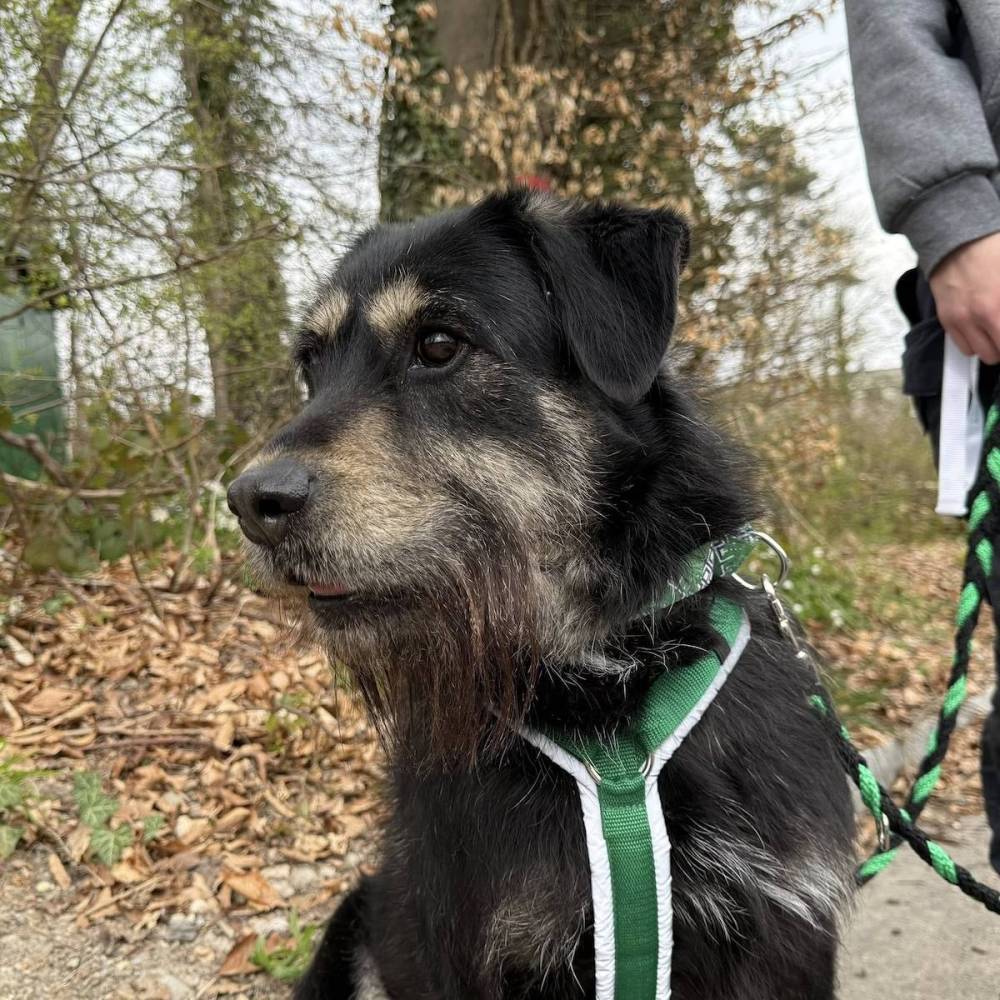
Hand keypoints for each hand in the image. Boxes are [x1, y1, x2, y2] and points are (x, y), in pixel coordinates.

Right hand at [930, 232, 999, 363]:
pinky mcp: (946, 319)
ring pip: (979, 353)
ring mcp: (960, 320)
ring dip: (989, 345)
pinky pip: (962, 345)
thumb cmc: (993, 250)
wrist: (956, 239)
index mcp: (996, 308)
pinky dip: (973, 341)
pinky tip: (979, 326)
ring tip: (994, 330)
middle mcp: (978, 318)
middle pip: (996, 354)